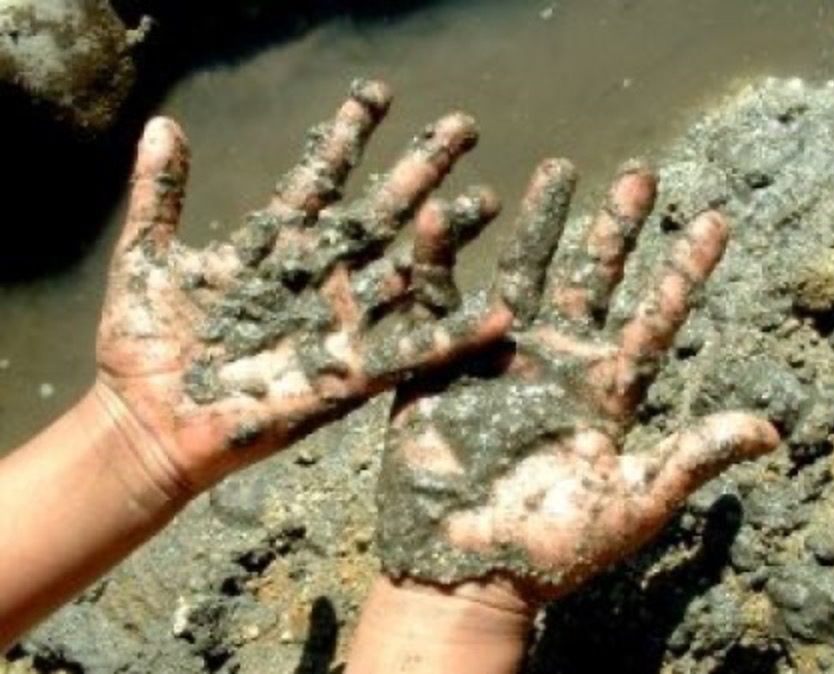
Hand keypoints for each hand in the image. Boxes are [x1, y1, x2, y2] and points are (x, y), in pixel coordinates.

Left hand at [95, 80, 511, 494]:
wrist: (147, 424)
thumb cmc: (142, 347)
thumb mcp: (148, 261)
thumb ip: (159, 196)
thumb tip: (164, 125)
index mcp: (274, 250)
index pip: (320, 181)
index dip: (348, 138)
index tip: (378, 94)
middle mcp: (316, 281)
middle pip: (378, 217)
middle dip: (419, 170)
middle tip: (463, 126)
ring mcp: (335, 327)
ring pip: (403, 275)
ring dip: (446, 242)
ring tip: (490, 199)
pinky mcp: (347, 377)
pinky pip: (410, 355)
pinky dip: (454, 339)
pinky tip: (501, 316)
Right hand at [378, 161, 779, 601]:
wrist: (464, 567)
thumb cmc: (550, 547)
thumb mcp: (631, 501)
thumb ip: (690, 457)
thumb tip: (772, 431)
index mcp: (603, 391)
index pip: (653, 321)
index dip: (683, 273)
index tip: (715, 221)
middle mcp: (555, 362)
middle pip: (592, 280)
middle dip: (616, 230)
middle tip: (641, 175)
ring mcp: (498, 356)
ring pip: (525, 273)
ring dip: (542, 224)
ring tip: (560, 169)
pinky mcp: (441, 361)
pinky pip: (439, 300)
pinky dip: (438, 259)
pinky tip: (444, 212)